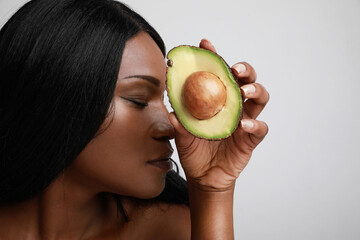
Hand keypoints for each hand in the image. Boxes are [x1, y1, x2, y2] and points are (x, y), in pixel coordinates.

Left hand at [169, 39, 268, 191]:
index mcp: (217, 100)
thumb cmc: (194, 153)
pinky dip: (255, 124)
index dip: (215, 58)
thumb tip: (172, 112)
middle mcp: (233, 106)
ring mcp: (244, 121)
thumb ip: (179, 125)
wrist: (204, 177)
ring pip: (260, 98)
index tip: (206, 45)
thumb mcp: (182, 137)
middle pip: (247, 80)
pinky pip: (260, 128)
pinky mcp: (251, 139)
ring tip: (243, 91)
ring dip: (255, 90)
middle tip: (235, 69)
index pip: (218, 75)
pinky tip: (243, 125)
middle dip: (244, 70)